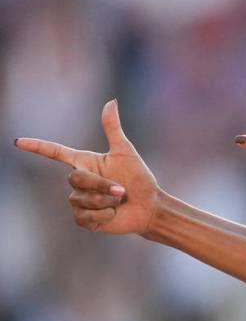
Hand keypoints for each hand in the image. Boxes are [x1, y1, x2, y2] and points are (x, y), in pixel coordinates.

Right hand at [14, 100, 159, 234]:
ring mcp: (79, 201)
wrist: (150, 207)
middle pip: (75, 178)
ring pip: (81, 199)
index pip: (56, 152)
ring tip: (119, 201)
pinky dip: (103, 216)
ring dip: (105, 200)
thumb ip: (113, 129)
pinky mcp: (84, 219)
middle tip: (121, 189)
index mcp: (84, 162)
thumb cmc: (139, 179)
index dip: (37, 147)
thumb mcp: (125, 152)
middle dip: (100, 184)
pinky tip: (113, 214)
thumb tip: (111, 101)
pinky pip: (84, 216)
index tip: (19, 142)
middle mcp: (78, 181)